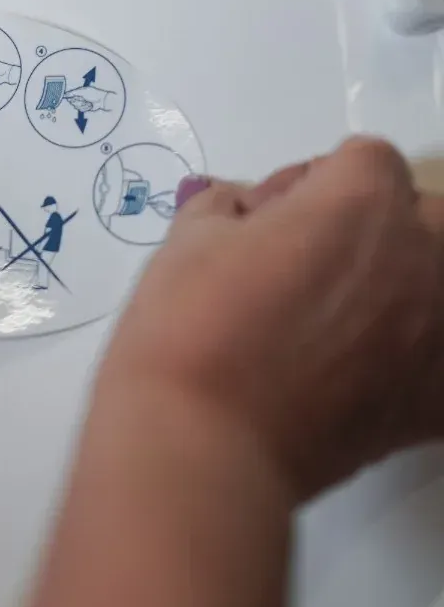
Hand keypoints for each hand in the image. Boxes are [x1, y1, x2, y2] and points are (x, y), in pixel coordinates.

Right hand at [94, 139, 443, 500]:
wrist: (202, 446)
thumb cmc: (188, 334)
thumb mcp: (188, 243)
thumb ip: (229, 210)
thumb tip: (240, 212)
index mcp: (361, 201)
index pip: (364, 160)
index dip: (311, 183)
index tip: (271, 218)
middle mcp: (419, 257)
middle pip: (424, 215)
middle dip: (376, 228)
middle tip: (310, 264)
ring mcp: (437, 332)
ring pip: (439, 286)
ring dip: (402, 290)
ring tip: (339, 323)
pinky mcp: (433, 401)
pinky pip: (442, 364)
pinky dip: (419, 363)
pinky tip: (371, 375)